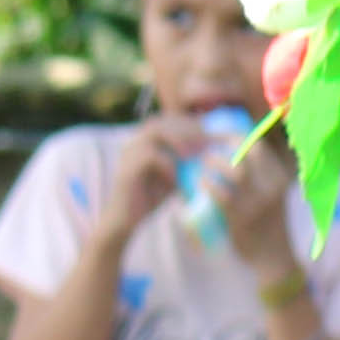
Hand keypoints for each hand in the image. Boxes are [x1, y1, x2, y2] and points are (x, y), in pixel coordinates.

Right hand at [94, 107, 216, 251]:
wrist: (126, 219)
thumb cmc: (151, 196)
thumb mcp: (174, 174)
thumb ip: (186, 161)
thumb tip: (213, 151)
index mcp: (145, 141)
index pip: (168, 120)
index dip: (190, 124)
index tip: (212, 135)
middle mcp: (135, 142)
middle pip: (162, 121)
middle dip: (187, 130)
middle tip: (206, 143)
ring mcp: (129, 153)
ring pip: (154, 132)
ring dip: (178, 141)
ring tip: (192, 156)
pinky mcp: (126, 168)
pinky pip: (149, 156)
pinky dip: (167, 164)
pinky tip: (176, 179)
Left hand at [209, 116, 302, 278]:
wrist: (273, 258)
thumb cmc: (266, 223)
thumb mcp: (269, 195)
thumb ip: (255, 176)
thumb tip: (220, 152)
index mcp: (280, 177)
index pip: (258, 145)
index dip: (234, 137)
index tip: (216, 138)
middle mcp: (274, 187)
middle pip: (248, 151)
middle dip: (222, 146)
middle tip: (205, 151)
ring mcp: (260, 203)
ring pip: (236, 170)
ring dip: (214, 163)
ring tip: (201, 166)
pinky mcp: (244, 218)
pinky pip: (222, 195)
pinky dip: (207, 185)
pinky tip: (199, 184)